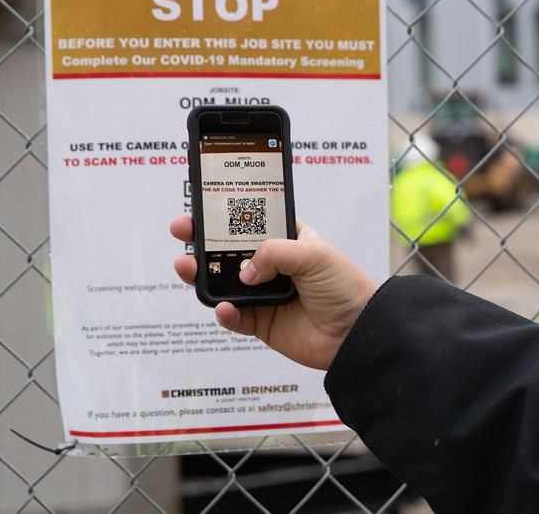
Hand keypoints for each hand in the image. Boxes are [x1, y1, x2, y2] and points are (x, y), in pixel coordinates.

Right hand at [170, 217, 377, 370]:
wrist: (357, 332)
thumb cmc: (344, 286)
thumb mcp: (314, 255)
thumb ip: (275, 253)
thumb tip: (245, 271)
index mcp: (287, 240)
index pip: (250, 222)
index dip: (226, 214)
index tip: (202, 205)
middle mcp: (272, 265)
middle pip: (228, 251)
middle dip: (202, 241)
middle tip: (181, 230)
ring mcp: (264, 294)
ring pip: (224, 283)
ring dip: (203, 275)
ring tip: (187, 267)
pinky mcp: (261, 323)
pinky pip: (235, 317)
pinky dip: (226, 313)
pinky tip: (224, 307)